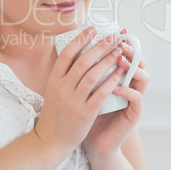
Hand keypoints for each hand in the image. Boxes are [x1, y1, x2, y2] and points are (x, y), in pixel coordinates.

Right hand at [35, 27, 124, 157]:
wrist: (51, 140)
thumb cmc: (55, 113)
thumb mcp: (53, 90)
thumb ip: (64, 74)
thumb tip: (77, 52)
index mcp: (53, 80)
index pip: (67, 54)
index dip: (81, 39)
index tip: (93, 29)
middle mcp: (61, 88)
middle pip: (82, 61)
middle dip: (100, 46)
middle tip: (113, 37)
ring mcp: (72, 101)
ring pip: (92, 75)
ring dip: (108, 61)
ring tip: (119, 51)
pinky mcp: (84, 113)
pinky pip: (100, 94)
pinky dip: (111, 82)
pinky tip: (120, 73)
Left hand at [83, 29, 149, 159]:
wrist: (92, 141)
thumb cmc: (85, 112)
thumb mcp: (82, 89)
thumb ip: (83, 70)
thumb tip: (71, 46)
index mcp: (117, 77)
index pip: (125, 54)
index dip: (120, 42)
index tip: (114, 31)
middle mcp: (128, 85)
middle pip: (137, 61)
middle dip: (128, 48)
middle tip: (117, 40)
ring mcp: (132, 99)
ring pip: (142, 76)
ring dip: (131, 66)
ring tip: (118, 58)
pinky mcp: (133, 114)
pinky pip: (136, 98)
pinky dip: (127, 90)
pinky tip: (115, 85)